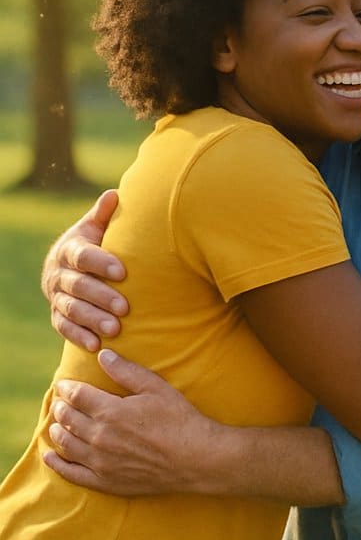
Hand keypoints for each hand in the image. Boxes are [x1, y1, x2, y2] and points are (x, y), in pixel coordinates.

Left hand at [42, 349, 215, 495]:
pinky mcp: (104, 481)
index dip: (67, 388)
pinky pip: (71, 473)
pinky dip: (56, 464)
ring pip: (66, 444)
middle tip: (60, 402)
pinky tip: (50, 456)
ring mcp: (100, 461)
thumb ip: (127, 371)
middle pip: (68, 419)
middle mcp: (99, 437)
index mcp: (111, 411)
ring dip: (58, 431)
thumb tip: (103, 354)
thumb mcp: (157, 388)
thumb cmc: (180, 420)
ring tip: (57, 424)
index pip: (77, 396)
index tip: (64, 384)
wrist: (196, 458)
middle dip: (61, 408)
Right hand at [43, 189, 128, 351]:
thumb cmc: (96, 243)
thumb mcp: (97, 227)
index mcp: (70, 250)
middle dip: (101, 296)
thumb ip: (105, 215)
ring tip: (115, 329)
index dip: (101, 263)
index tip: (123, 272)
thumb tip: (115, 194)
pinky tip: (95, 345)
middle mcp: (59, 274)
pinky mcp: (57, 315)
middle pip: (78, 286)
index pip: (83, 256)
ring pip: (71, 309)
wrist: (71, 266)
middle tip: (124, 307)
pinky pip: (64, 327)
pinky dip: (79, 336)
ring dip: (91, 319)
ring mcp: (56, 296)